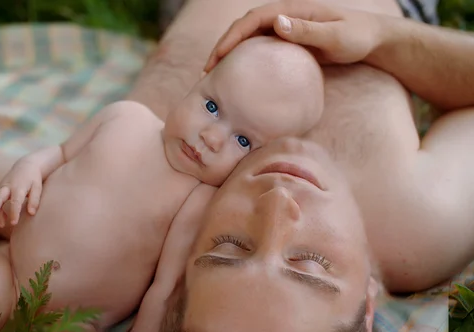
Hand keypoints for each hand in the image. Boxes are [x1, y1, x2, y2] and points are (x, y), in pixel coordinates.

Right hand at [0, 158, 42, 226]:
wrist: (26, 165)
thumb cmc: (33, 179)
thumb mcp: (37, 187)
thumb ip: (35, 200)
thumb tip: (31, 213)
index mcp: (18, 186)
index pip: (15, 202)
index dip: (14, 212)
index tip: (13, 223)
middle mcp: (8, 186)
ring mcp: (2, 187)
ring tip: (1, 225)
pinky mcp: (0, 189)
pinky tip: (3, 221)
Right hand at [204, 0, 382, 70]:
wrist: (372, 39)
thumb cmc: (357, 36)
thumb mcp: (336, 35)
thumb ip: (308, 30)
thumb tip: (276, 23)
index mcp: (292, 10)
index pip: (253, 19)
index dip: (232, 36)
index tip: (217, 56)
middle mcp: (285, 16)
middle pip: (245, 27)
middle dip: (223, 45)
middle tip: (207, 69)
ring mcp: (286, 28)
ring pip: (250, 37)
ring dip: (230, 52)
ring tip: (215, 73)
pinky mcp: (289, 41)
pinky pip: (261, 47)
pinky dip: (245, 58)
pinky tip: (238, 74)